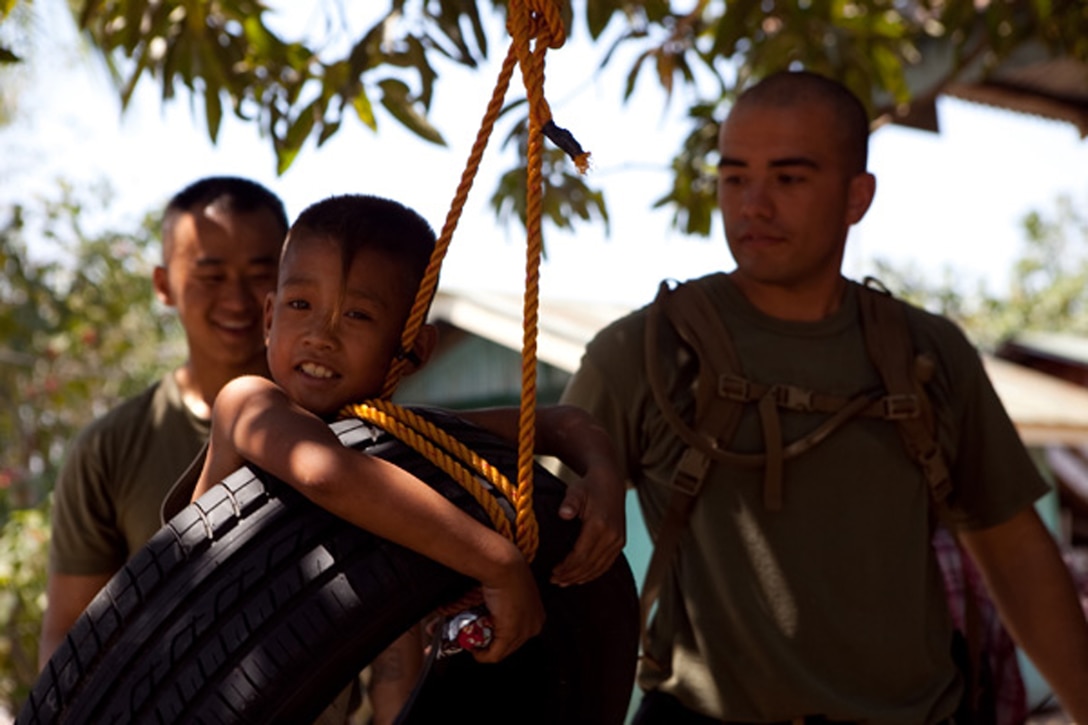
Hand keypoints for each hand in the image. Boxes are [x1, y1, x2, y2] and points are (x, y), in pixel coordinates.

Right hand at [473, 548, 544, 662]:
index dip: (499, 635)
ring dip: (485, 649)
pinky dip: (483, 656)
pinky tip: (474, 650)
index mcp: (537, 614)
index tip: (486, 632)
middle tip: (476, 638)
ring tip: (474, 642)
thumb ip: (505, 604)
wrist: (504, 566)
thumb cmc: (507, 572)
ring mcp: (524, 631)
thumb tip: (493, 610)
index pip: (519, 635)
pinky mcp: (510, 634)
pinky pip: (495, 655)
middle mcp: (534, 625)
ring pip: (502, 651)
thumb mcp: (511, 591)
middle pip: (511, 645)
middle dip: (491, 643)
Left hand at [550, 463, 625, 586]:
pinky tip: (581, 578)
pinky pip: (607, 564)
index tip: (553, 572)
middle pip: (589, 564)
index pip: (581, 555)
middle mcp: (612, 535)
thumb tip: (564, 514)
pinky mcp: (620, 542)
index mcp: (599, 525)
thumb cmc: (589, 487)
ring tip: (564, 582)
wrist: (610, 481)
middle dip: (571, 575)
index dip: (566, 567)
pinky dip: (594, 573)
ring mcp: (618, 540)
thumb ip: (569, 503)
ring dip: (581, 577)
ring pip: (599, 567)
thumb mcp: (575, 491)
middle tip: (554, 580)